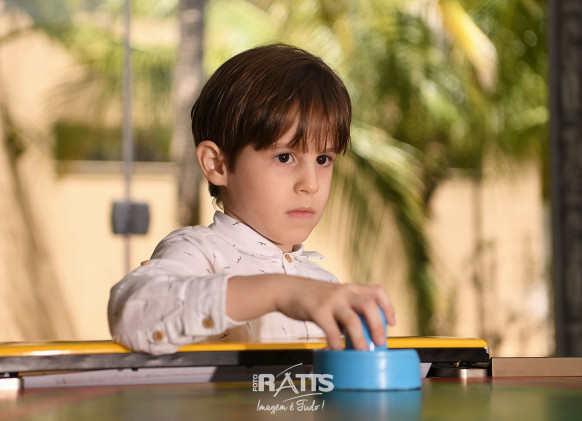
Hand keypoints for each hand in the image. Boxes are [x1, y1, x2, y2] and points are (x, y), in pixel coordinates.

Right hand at [274, 276, 395, 350]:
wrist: (285, 289)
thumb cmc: (311, 296)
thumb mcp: (333, 296)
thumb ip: (347, 309)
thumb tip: (360, 334)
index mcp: (350, 288)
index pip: (377, 291)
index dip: (389, 307)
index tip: (392, 323)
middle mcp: (343, 292)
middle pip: (369, 305)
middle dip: (379, 325)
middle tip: (381, 342)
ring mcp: (330, 300)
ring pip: (353, 320)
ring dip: (360, 339)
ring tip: (363, 352)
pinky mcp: (317, 310)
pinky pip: (332, 330)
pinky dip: (337, 343)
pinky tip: (336, 350)